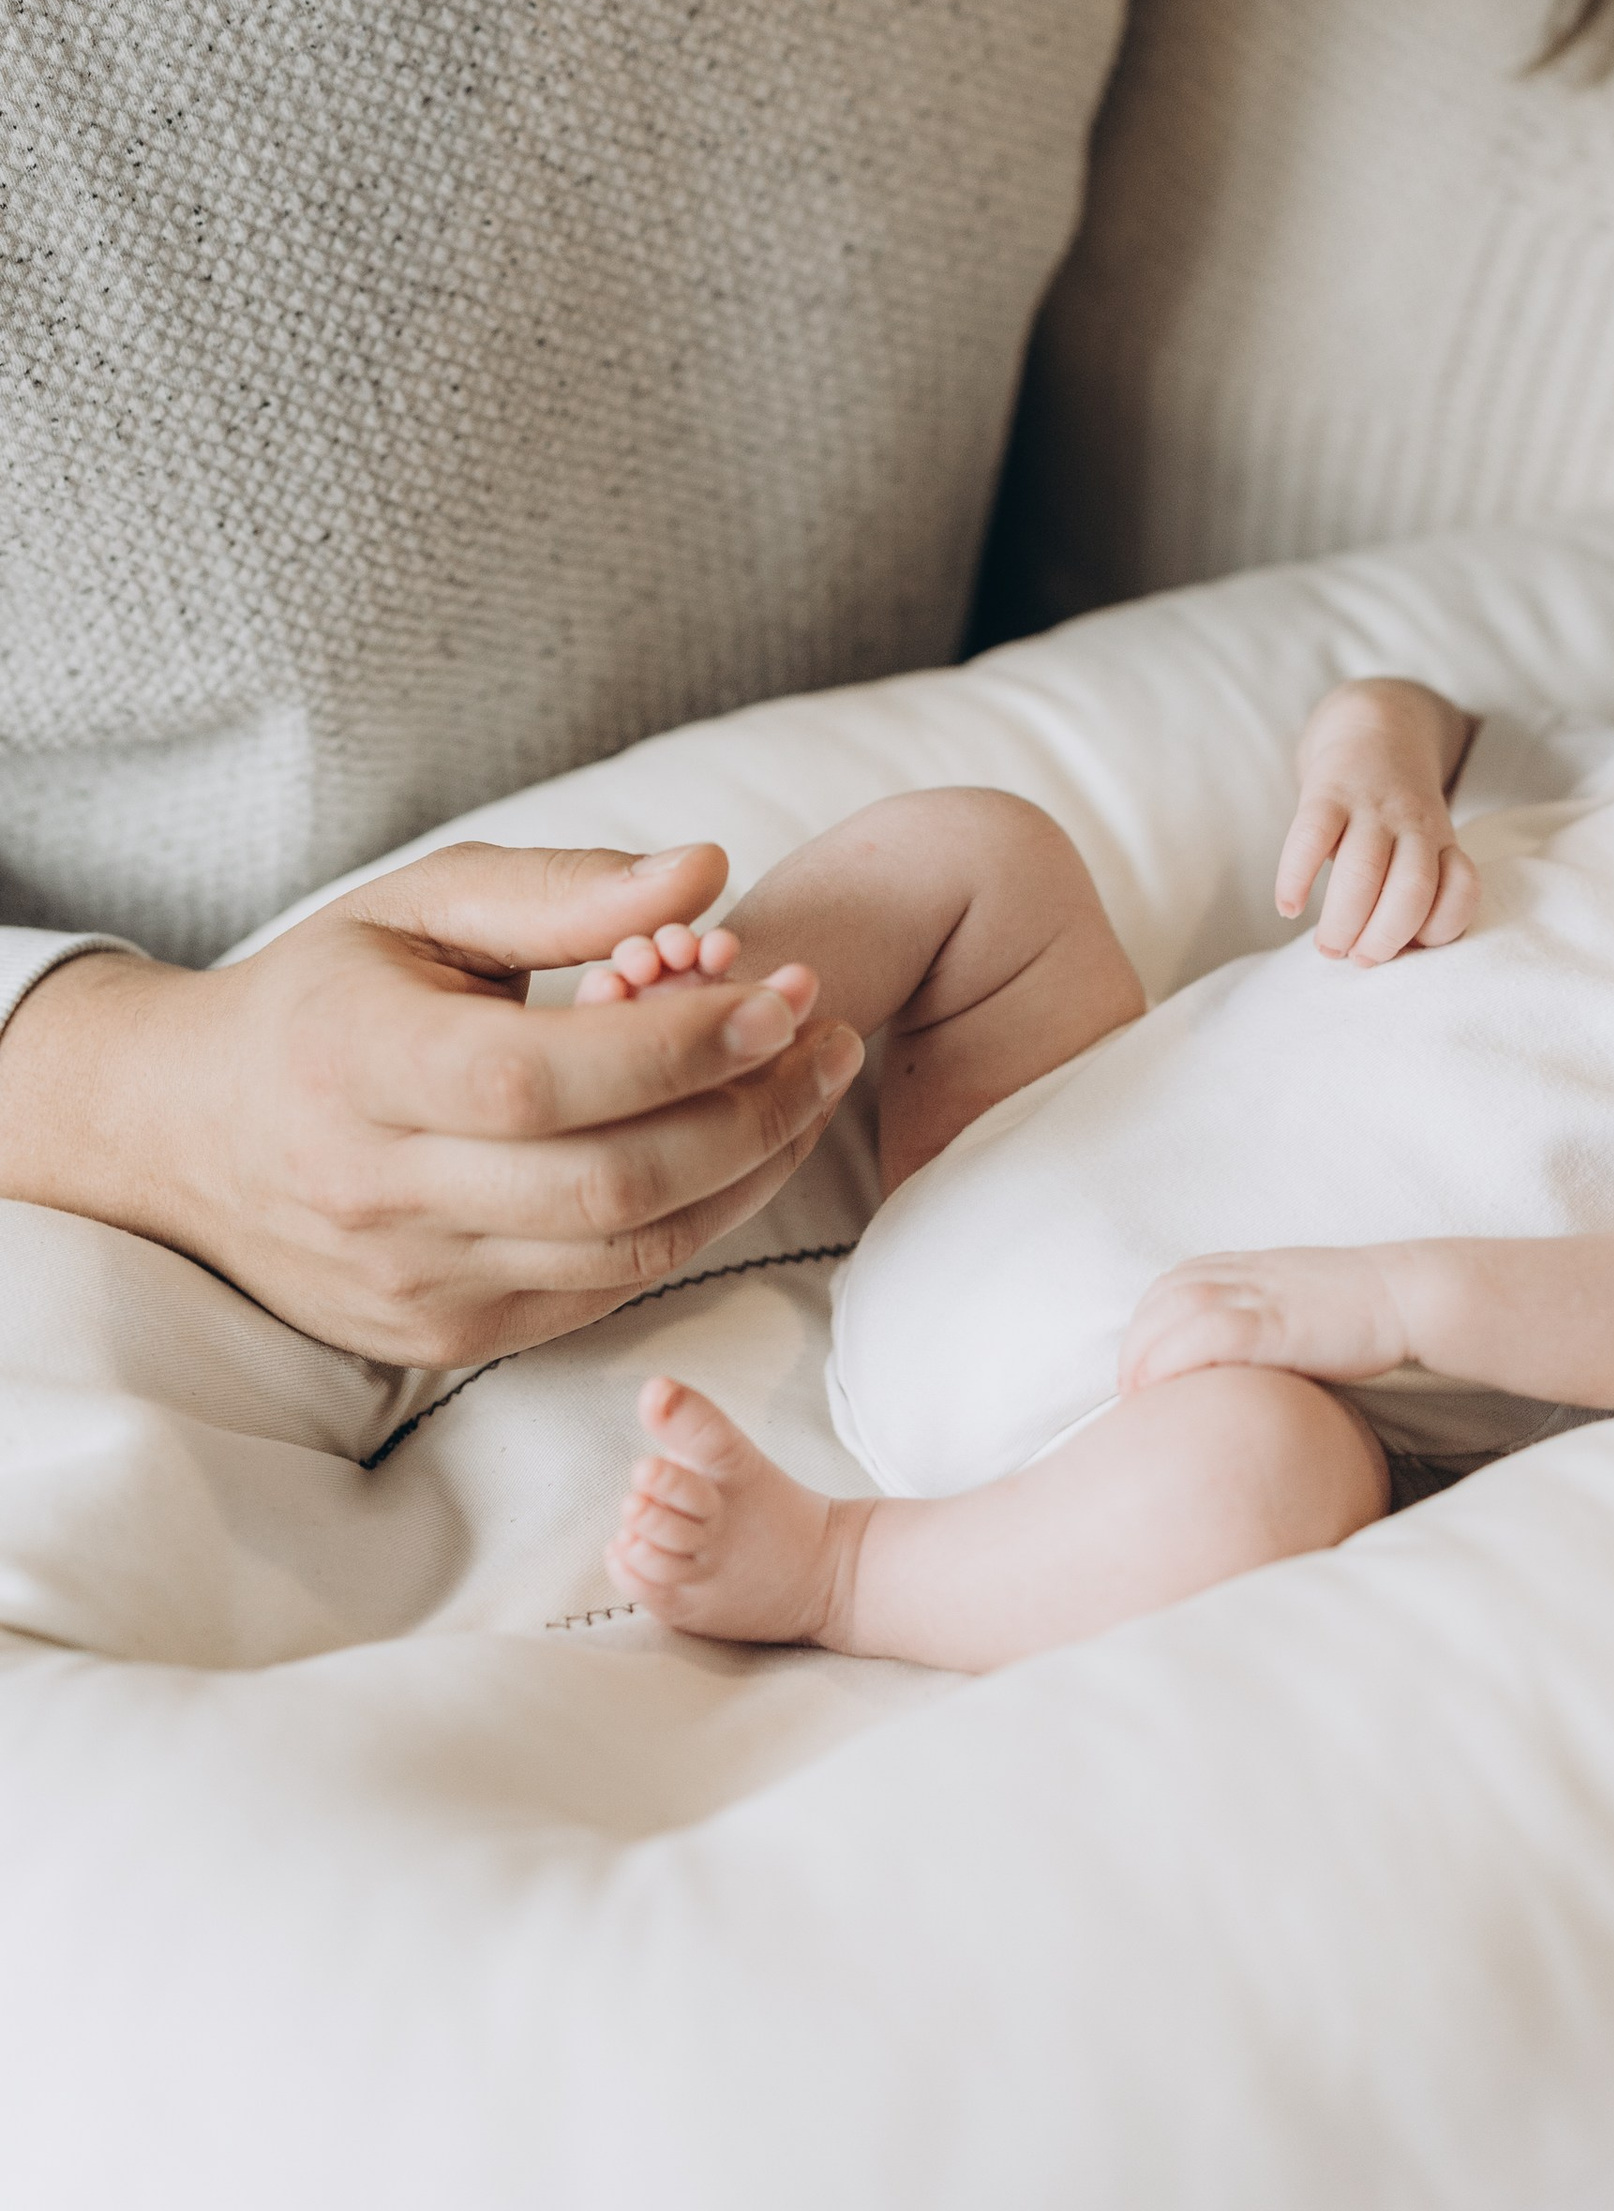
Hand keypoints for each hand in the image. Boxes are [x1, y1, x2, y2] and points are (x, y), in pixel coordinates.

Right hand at [0, 842, 863, 1368]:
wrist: (188, 1132)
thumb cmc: (325, 992)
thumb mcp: (422, 903)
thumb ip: (564, 890)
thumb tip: (706, 870)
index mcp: (357, 1066)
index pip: (544, 1079)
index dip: (681, 1044)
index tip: (783, 993)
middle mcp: (377, 1194)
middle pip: (605, 1183)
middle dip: (750, 1112)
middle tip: (828, 1036)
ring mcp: (411, 1284)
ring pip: (623, 1250)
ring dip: (746, 1171)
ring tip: (811, 1085)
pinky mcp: (442, 1339)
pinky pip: (602, 1289)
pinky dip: (690, 1222)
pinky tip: (739, 1149)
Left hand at [1119, 1243, 1415, 1391]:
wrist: (1410, 1295)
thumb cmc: (1363, 1310)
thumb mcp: (1303, 1301)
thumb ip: (1271, 1317)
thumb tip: (1248, 1363)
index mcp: (1254, 1265)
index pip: (1177, 1279)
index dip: (1148, 1318)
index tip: (1139, 1360)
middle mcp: (1250, 1273)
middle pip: (1167, 1294)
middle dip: (1137, 1338)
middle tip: (1128, 1386)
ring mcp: (1263, 1295)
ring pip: (1177, 1308)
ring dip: (1144, 1349)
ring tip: (1135, 1394)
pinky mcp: (1278, 1323)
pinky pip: (1209, 1332)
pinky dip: (1172, 1356)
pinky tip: (1159, 1386)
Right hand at [1277, 679, 1477, 962]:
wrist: (1377, 726)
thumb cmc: (1396, 812)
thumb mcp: (1423, 846)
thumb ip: (1412, 894)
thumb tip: (1375, 954)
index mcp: (1442, 844)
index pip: (1459, 892)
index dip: (1436, 931)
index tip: (1408, 948)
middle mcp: (1413, 824)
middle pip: (1412, 888)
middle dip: (1383, 937)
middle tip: (1356, 958)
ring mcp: (1370, 805)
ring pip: (1363, 869)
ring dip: (1343, 920)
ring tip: (1326, 946)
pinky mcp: (1327, 790)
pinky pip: (1310, 835)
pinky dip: (1296, 877)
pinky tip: (1288, 906)